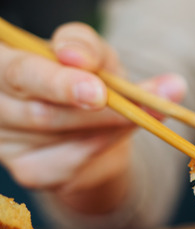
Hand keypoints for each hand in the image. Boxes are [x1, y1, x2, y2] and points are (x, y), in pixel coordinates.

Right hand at [0, 22, 185, 214]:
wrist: (101, 127)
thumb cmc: (90, 79)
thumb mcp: (94, 55)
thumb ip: (86, 47)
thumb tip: (78, 56)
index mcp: (3, 63)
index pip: (19, 73)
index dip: (57, 83)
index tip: (98, 92)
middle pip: (39, 113)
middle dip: (92, 112)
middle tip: (133, 109)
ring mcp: (6, 141)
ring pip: (60, 139)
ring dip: (105, 127)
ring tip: (136, 114)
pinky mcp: (27, 170)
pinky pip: (68, 163)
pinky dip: (100, 147)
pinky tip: (110, 136)